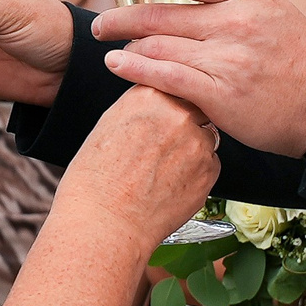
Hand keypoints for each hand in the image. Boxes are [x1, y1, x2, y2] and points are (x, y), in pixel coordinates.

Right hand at [55, 87, 220, 248]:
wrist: (104, 222)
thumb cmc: (95, 180)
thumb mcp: (108, 126)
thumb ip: (139, 107)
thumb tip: (157, 105)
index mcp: (148, 94)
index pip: (172, 82)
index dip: (167, 102)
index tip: (160, 115)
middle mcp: (178, 113)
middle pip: (193, 107)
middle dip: (183, 123)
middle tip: (161, 147)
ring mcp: (197, 143)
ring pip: (204, 136)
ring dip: (191, 148)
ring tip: (161, 172)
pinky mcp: (209, 171)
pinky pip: (210, 164)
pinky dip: (195, 173)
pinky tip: (170, 186)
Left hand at [91, 0, 305, 156]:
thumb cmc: (300, 57)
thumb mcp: (272, 9)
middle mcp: (235, 20)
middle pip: (160, 13)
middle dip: (121, 17)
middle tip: (101, 23)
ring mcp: (227, 57)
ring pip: (157, 45)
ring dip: (126, 45)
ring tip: (110, 47)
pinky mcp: (220, 93)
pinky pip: (165, 77)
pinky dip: (135, 70)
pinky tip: (118, 66)